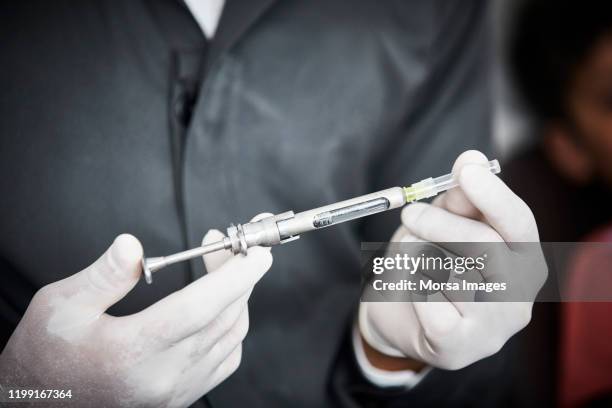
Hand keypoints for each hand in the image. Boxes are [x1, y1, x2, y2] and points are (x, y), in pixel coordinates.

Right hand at [0, 219, 271, 406]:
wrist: (38, 405)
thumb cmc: (46, 357)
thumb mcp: (60, 306)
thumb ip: (103, 276)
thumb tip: (132, 246)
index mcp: (131, 351)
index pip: (199, 308)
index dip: (234, 276)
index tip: (257, 252)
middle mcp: (161, 376)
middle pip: (221, 317)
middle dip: (239, 275)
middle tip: (232, 246)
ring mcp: (175, 391)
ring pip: (230, 338)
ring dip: (238, 298)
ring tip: (225, 268)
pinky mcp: (180, 398)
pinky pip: (225, 361)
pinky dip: (233, 329)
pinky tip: (222, 309)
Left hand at [359, 151, 546, 369]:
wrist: (398, 316)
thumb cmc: (427, 265)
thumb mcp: (442, 226)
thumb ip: (459, 200)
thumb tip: (472, 160)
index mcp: (523, 261)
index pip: (519, 224)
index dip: (493, 195)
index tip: (466, 170)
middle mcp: (519, 298)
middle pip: (486, 247)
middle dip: (440, 223)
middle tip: (410, 213)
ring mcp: (493, 329)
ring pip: (452, 273)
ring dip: (419, 255)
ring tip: (409, 257)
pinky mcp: (459, 349)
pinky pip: (429, 301)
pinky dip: (411, 285)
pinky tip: (411, 290)